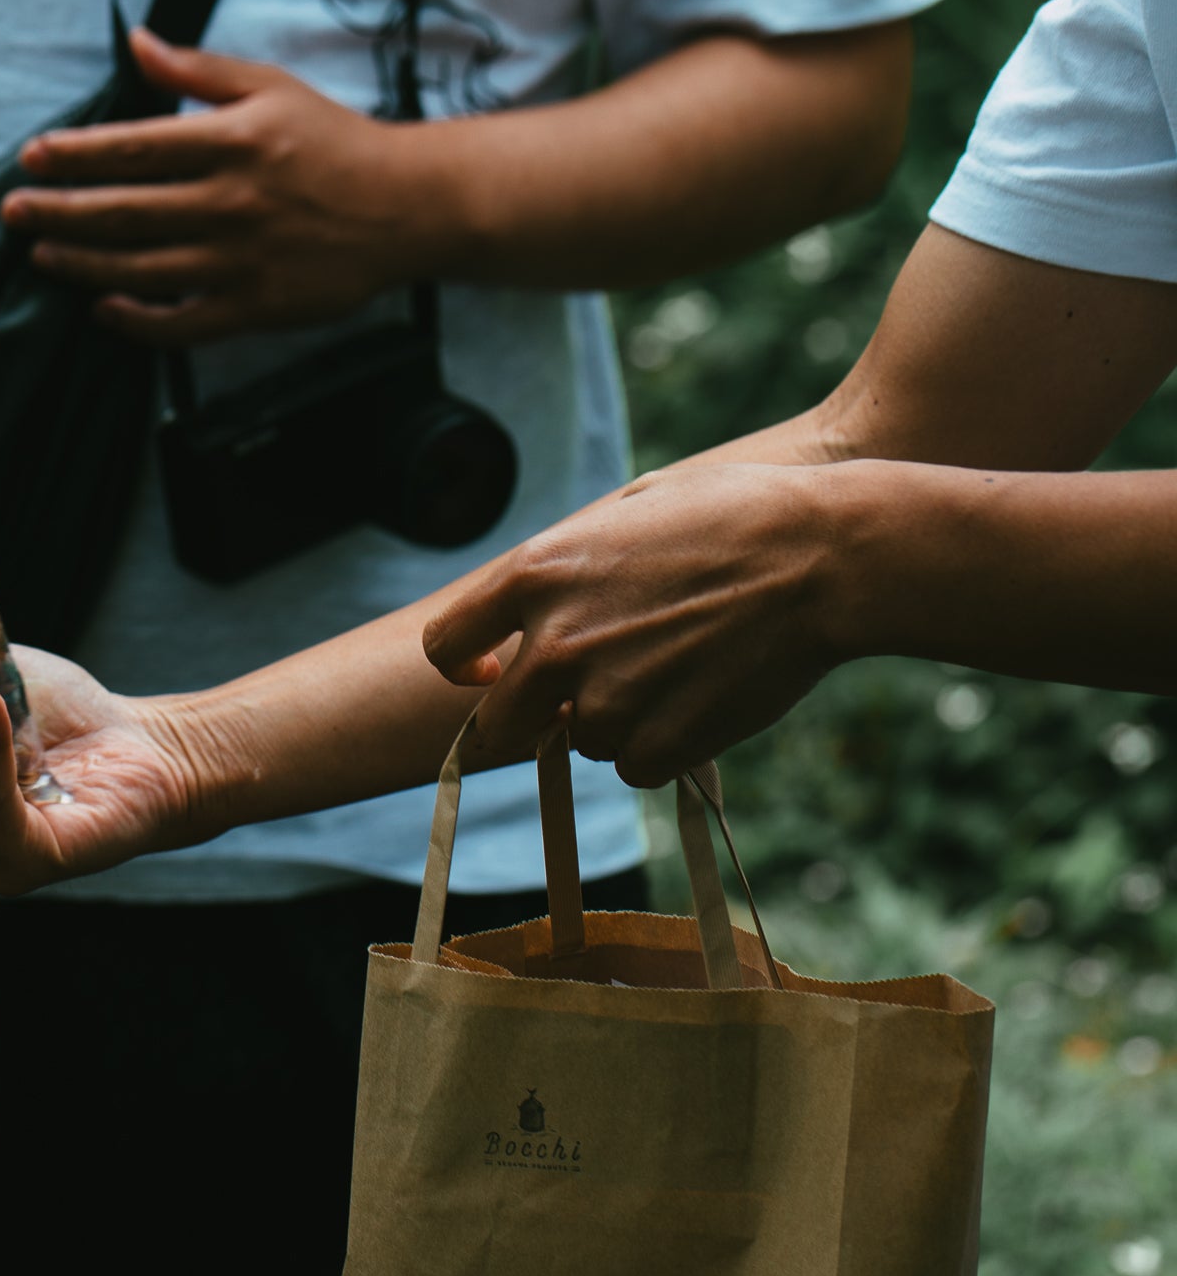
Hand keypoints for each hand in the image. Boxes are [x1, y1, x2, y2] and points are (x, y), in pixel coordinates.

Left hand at [4, 30, 452, 348]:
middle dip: (59, 211)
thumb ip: (197, 68)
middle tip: (14, 211)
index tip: (32, 156)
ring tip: (42, 253)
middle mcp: (231, 203)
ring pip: (140, 270)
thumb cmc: (335, 142)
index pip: (135, 149)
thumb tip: (135, 42)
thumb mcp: (271, 87)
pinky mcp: (254, 308)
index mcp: (232, 142)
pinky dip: (135, 320)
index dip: (76, 154)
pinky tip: (102, 307)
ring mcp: (241, 261)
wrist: (408, 207)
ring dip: (82, 263)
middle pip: (125, 212)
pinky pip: (180, 324)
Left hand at [421, 462, 849, 786]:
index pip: (446, 645)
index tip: (490, 669)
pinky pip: (634, 765)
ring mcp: (603, 701)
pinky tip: (703, 697)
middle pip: (499, 723)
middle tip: (594, 689)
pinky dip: (662, 745)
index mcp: (535, 576)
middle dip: (534, 715)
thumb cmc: (738, 516)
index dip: (465, 665)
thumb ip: (568, 561)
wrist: (829, 558)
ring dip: (615, 720)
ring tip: (679, 667)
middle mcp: (553, 645)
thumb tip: (535, 598)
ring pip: (579, 742)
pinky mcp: (657, 744)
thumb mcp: (629, 510)